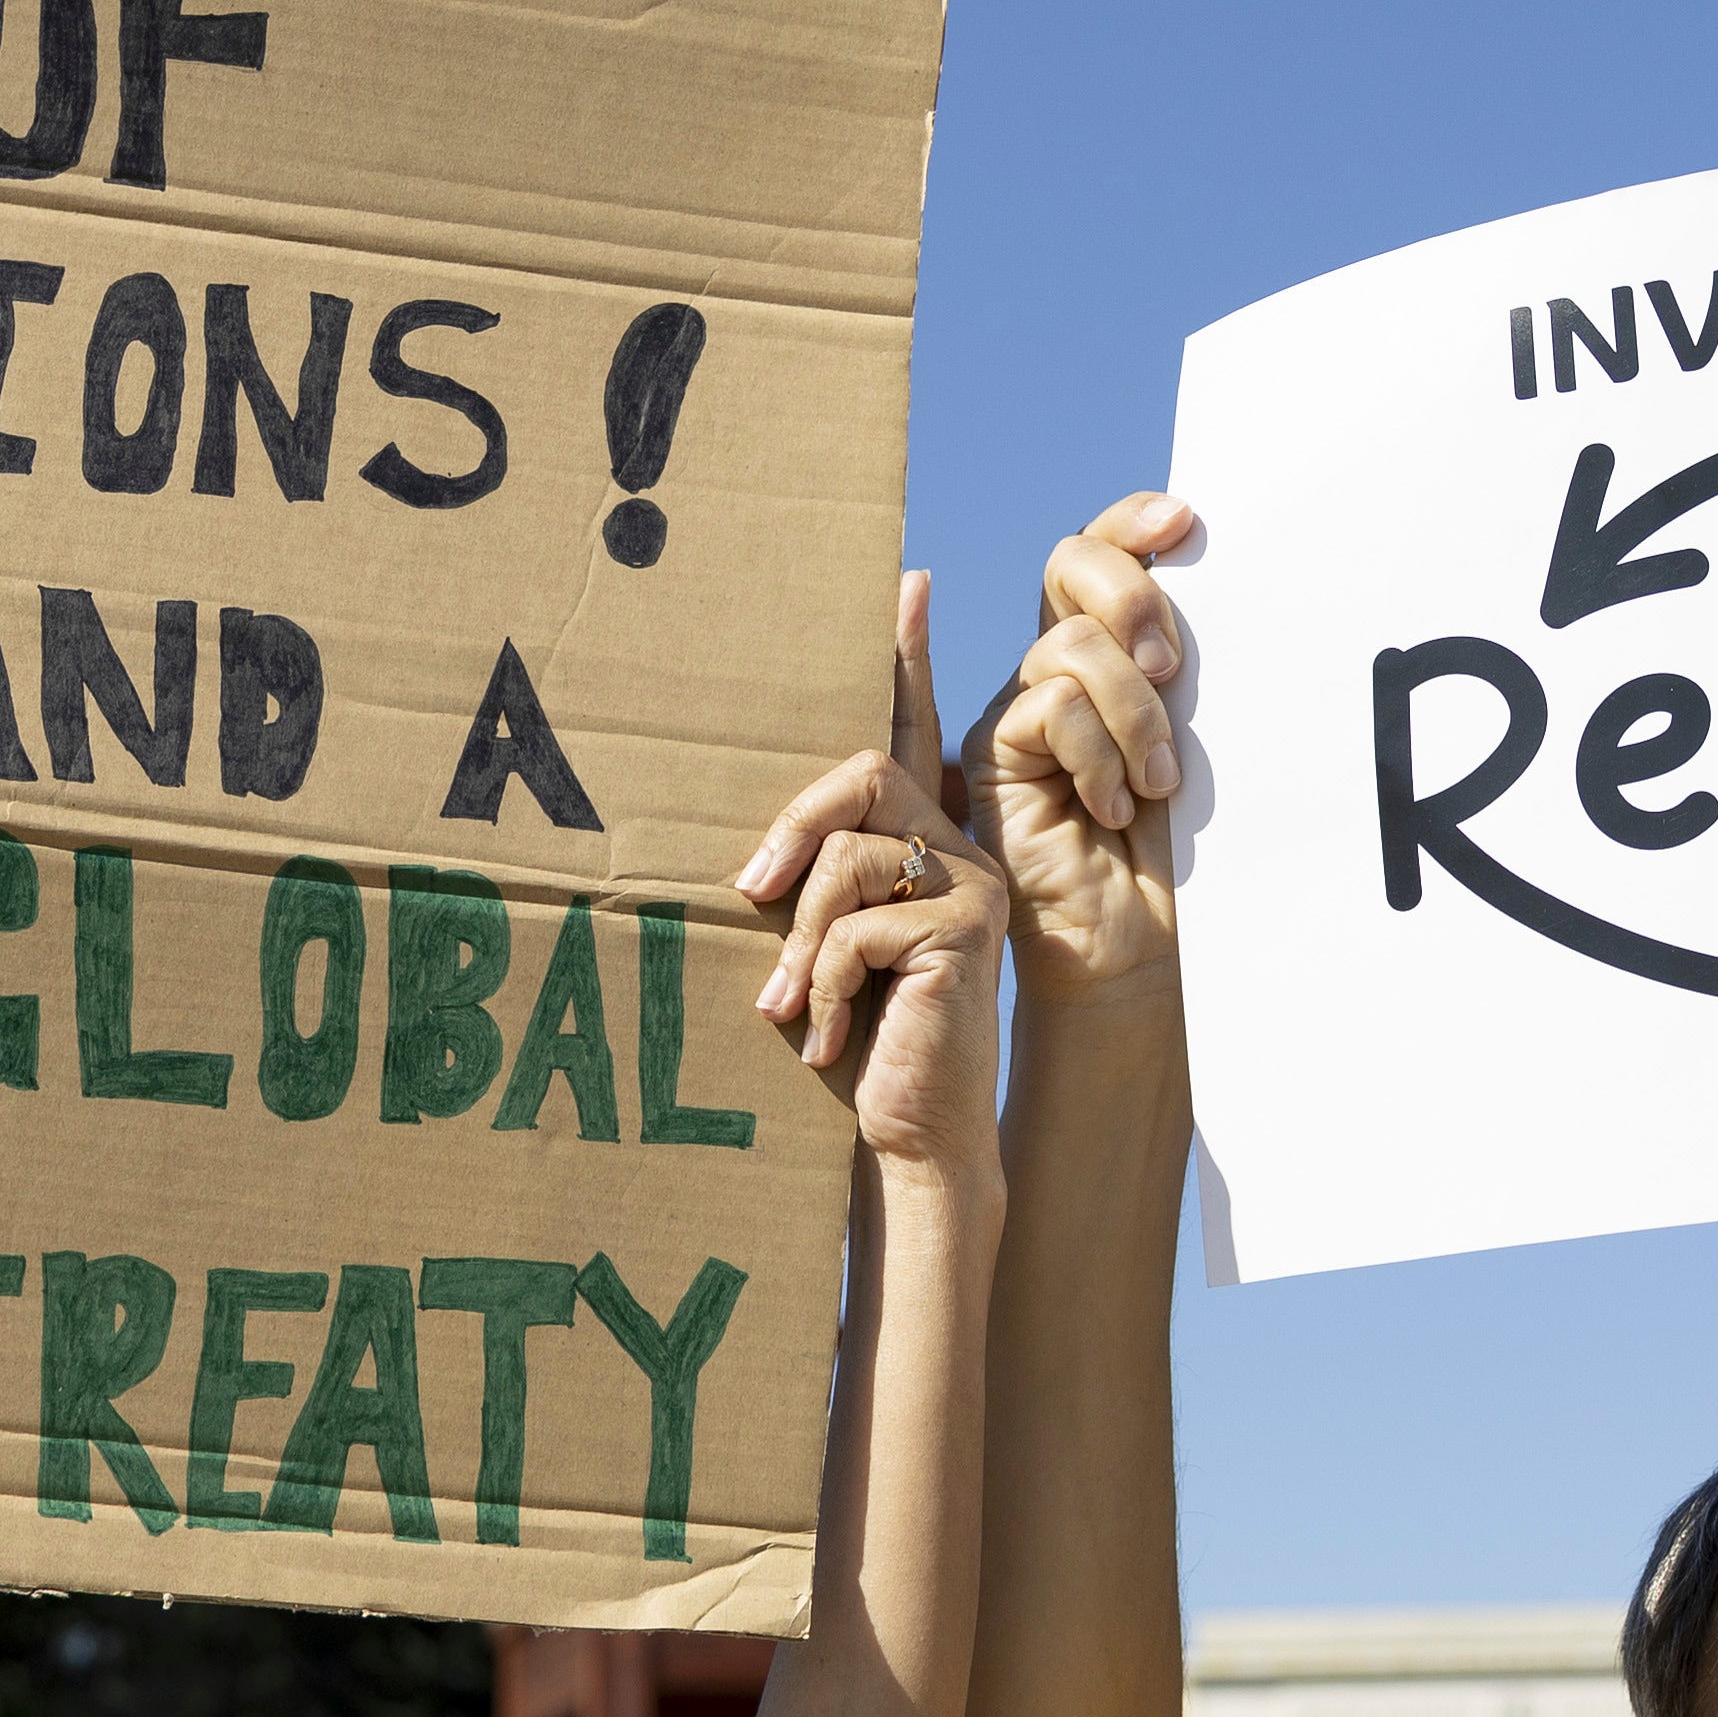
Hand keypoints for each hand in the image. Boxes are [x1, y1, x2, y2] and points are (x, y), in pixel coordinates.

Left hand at [730, 572, 1015, 1182]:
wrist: (911, 1136)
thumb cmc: (858, 1045)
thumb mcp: (822, 949)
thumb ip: (807, 888)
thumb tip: (749, 857)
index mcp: (921, 844)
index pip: (908, 734)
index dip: (905, 660)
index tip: (905, 581)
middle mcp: (955, 850)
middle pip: (864, 772)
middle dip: (795, 824)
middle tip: (750, 888)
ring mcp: (968, 886)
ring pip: (850, 856)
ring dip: (800, 938)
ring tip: (786, 1004)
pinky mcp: (965, 930)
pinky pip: (859, 922)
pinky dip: (824, 982)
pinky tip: (826, 1035)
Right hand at [963, 495, 1192, 1010]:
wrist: (1131, 950)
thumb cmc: (1172, 858)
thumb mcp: (1190, 741)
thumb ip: (1176, 671)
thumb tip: (1210, 579)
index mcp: (1106, 654)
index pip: (1098, 551)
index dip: (1132, 520)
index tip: (1188, 522)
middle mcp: (1053, 670)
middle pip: (1070, 563)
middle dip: (1135, 598)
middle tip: (1176, 673)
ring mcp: (1017, 710)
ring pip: (1071, 645)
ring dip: (1135, 713)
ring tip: (1158, 783)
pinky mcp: (995, 756)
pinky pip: (1050, 706)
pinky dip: (1100, 753)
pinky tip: (1115, 806)